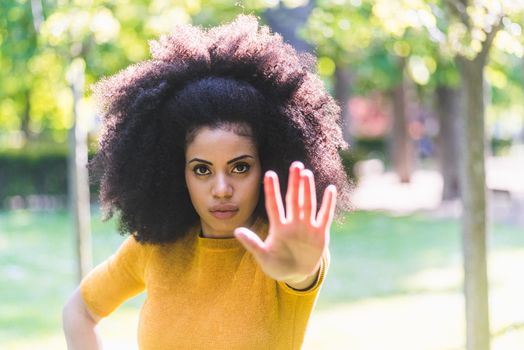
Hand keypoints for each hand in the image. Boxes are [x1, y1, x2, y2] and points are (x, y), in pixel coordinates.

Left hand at [234, 161, 336, 285]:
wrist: (295, 274)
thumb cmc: (276, 265)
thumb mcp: (263, 256)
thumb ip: (252, 244)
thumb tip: (236, 231)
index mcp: (278, 227)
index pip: (274, 205)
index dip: (272, 190)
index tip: (268, 174)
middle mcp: (293, 223)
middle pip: (293, 200)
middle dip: (294, 183)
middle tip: (295, 165)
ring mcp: (307, 227)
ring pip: (308, 204)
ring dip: (308, 189)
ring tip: (307, 173)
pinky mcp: (320, 234)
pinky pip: (325, 216)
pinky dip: (328, 204)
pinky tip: (330, 190)